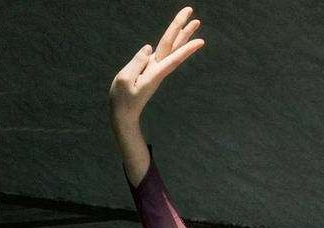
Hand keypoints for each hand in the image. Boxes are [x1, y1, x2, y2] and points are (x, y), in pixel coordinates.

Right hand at [108, 7, 204, 127]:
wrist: (124, 115)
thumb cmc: (122, 99)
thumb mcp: (125, 79)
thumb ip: (137, 62)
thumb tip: (148, 48)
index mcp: (153, 74)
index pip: (172, 58)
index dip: (186, 49)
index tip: (201, 42)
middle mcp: (157, 70)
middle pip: (173, 47)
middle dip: (183, 31)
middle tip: (195, 17)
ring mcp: (154, 70)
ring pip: (170, 49)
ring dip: (182, 35)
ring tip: (194, 23)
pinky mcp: (150, 71)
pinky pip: (162, 54)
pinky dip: (172, 43)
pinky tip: (176, 36)